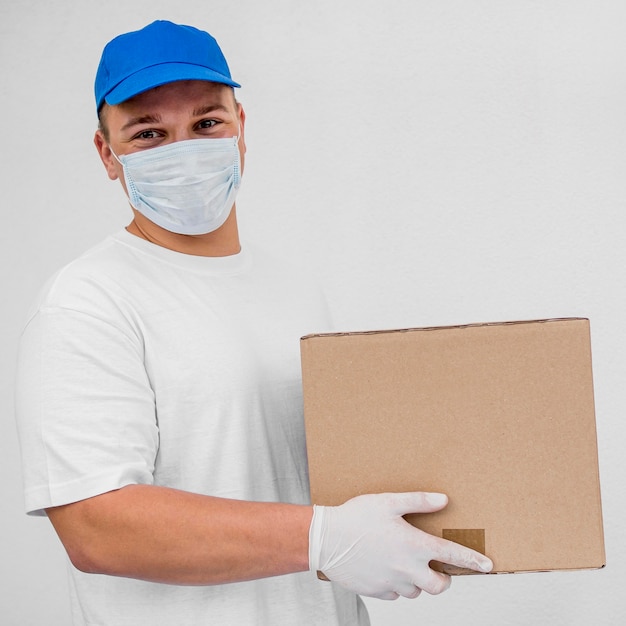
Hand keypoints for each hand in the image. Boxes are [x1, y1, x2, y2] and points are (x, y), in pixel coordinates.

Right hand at [308, 491, 492, 599]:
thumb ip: (418, 501)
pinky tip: (385, 567)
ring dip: (416, 580)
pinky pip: (395, 594)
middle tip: (436, 568)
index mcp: (413, 545)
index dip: (473, 561)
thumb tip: (443, 500)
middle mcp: (407, 569)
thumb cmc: (355, 517)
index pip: (452, 556)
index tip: (487, 566)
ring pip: (416, 591)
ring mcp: (392, 583)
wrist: (325, 539)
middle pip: (439, 587)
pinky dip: (396, 584)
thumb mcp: (388, 502)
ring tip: (403, 562)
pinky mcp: (377, 591)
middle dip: (443, 580)